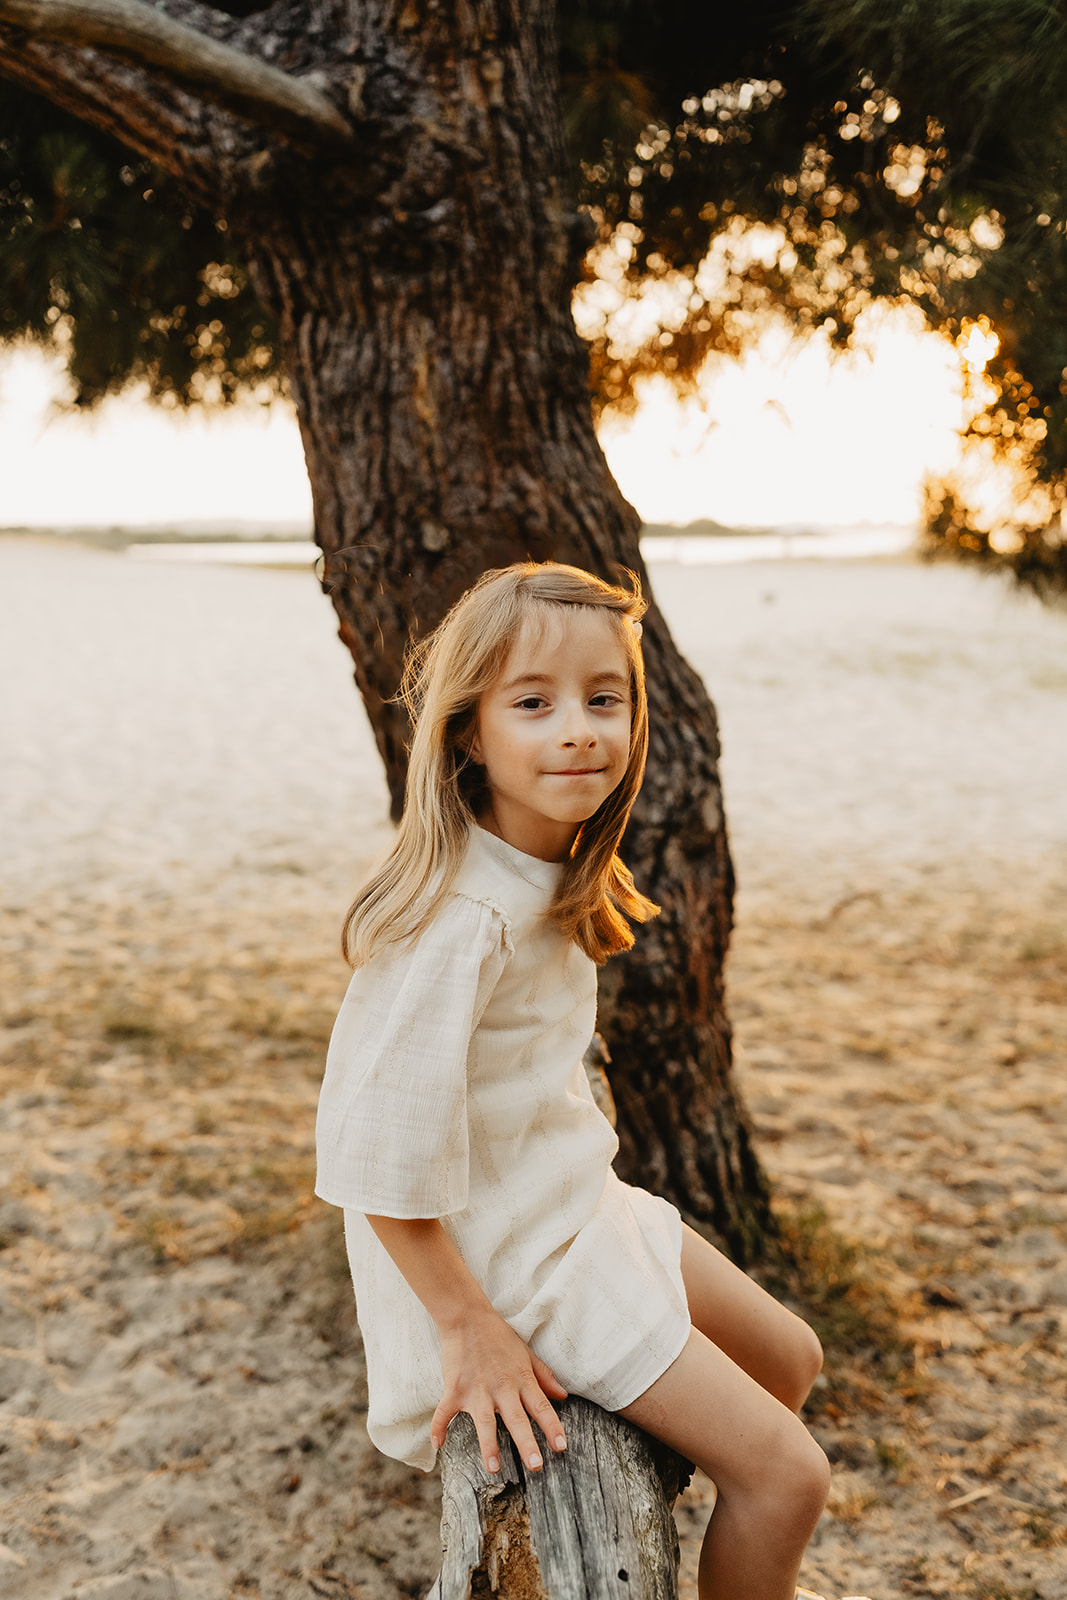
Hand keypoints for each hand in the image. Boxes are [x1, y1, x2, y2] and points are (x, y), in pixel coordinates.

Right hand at [431, 1307, 568, 1474]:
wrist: (467, 1317)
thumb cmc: (498, 1336)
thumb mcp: (526, 1353)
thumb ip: (544, 1375)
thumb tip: (563, 1395)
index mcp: (521, 1379)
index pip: (541, 1406)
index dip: (552, 1427)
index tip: (561, 1447)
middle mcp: (501, 1388)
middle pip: (517, 1419)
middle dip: (527, 1443)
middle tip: (536, 1466)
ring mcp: (477, 1390)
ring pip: (484, 1422)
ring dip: (488, 1444)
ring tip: (493, 1467)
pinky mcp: (454, 1389)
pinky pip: (444, 1412)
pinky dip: (438, 1428)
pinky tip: (437, 1445)